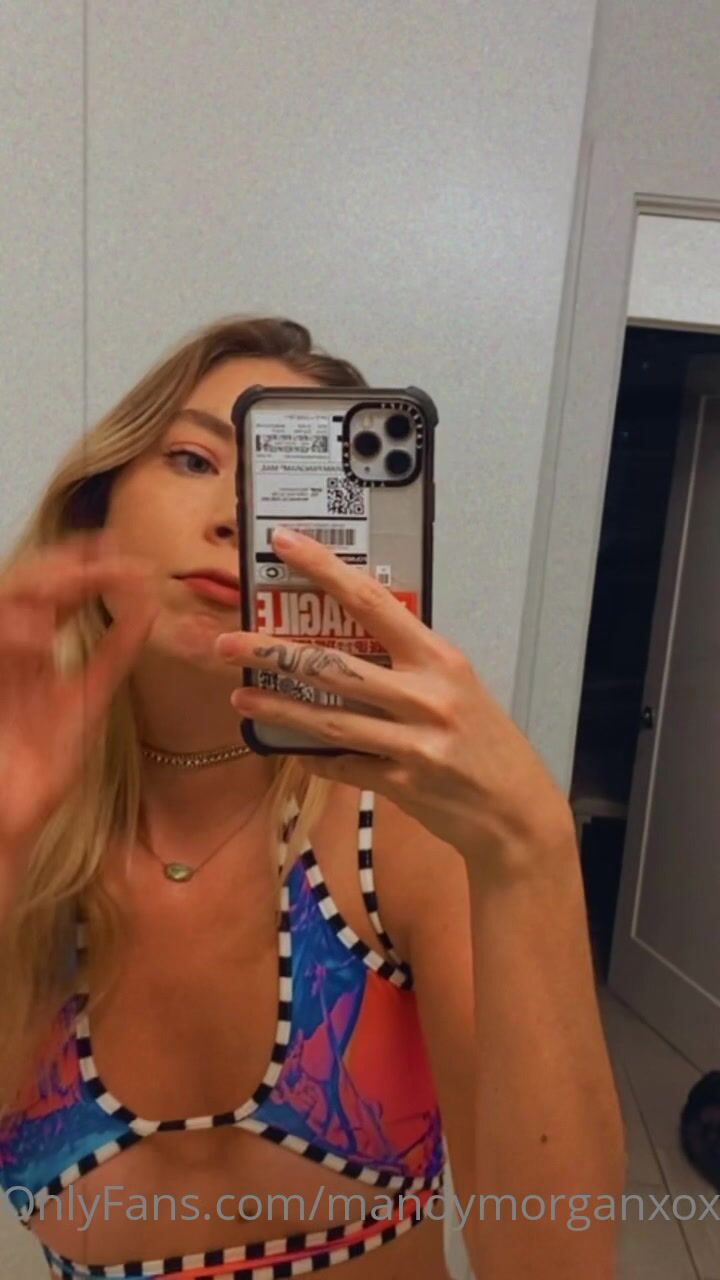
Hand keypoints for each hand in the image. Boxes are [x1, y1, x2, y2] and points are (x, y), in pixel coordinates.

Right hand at [0, 530, 159, 850]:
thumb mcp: (89, 699)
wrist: (13, 818)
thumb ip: (114, 654)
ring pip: (6, 605)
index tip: (117, 547)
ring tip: (75, 583)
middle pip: (29, 588)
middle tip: (100, 551)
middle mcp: (14, 654)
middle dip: (63, 564)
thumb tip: (146, 608)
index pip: (58, 594)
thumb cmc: (44, 765)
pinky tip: (41, 637)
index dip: (84, 565)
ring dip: (39, 591)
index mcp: (37, 654)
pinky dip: (15, 636)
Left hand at [215, 528, 572, 866]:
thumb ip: (410, 666)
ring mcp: (412, 744)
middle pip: (334, 666)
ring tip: (240, 698)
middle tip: (228, 643)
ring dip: (278, 709)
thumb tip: (351, 644)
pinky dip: (313, 756)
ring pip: (329, 721)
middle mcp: (425, 697)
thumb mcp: (458, 688)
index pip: (372, 601)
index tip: (283, 543)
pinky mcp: (402, 785)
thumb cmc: (486, 741)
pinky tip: (286, 748)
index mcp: (439, 660)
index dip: (324, 568)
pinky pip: (343, 766)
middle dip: (273, 653)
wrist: (518, 813)